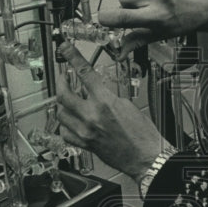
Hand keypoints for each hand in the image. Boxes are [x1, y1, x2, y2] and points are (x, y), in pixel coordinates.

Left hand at [56, 42, 170, 182]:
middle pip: (63, 94)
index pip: (84, 73)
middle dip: (60, 82)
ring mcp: (86, 132)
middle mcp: (92, 116)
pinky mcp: (85, 145)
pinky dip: (64, 125)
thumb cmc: (143, 134)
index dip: (72, 57)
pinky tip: (70, 121)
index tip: (65, 49)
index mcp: (105, 102)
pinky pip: (65, 133)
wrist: (147, 157)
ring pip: (60, 114)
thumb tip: (96, 91)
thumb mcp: (128, 105)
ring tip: (67, 99)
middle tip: (63, 77)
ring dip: (61, 104)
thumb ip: (108, 96)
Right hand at [97, 0, 207, 57]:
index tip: (104, 18)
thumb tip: (119, 54)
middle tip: (141, 7)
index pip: (122, 17)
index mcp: (157, 17)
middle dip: (127, 3)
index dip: (107, 18)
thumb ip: (136, 41)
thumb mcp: (161, 34)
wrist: (207, 5)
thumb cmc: (185, 21)